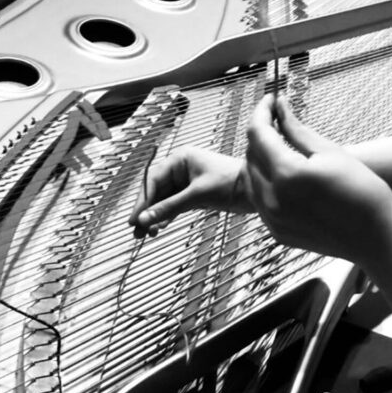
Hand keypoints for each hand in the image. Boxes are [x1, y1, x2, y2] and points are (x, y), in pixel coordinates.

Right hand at [128, 146, 251, 237]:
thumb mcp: (198, 195)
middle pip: (156, 191)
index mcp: (181, 158)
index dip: (142, 201)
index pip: (153, 180)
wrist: (258, 190)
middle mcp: (182, 168)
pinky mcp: (195, 194)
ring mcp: (188, 181)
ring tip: (146, 234)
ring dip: (156, 216)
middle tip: (136, 231)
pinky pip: (175, 205)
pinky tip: (160, 227)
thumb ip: (170, 207)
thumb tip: (145, 219)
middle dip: (147, 211)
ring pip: (164, 200)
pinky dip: (168, 216)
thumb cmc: (232, 183)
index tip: (134, 220)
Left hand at [244, 95, 391, 265]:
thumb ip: (297, 129)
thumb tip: (280, 106)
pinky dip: (264, 181)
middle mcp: (272, 199)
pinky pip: (259, 200)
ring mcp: (272, 219)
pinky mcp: (277, 232)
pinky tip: (283, 173)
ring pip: (250, 178)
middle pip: (250, 155)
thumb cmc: (362, 191)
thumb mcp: (330, 152)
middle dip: (260, 134)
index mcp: (287, 174)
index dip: (261, 112)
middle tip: (277, 119)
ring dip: (258, 157)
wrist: (376, 237)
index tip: (271, 99)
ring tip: (280, 145)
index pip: (258, 134)